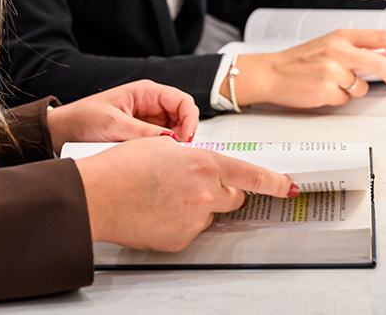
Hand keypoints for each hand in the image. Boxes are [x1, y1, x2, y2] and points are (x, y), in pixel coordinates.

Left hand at [47, 80, 198, 152]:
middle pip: (182, 115)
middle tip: (179, 151)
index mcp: (145, 92)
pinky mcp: (142, 133)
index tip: (188, 138)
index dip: (190, 118)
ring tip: (168, 155)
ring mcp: (147, 119)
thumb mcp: (114, 125)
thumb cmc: (83, 119)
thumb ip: (144, 132)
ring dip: (175, 142)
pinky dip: (165, 148)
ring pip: (175, 129)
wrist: (62, 131)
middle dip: (185, 133)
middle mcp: (150, 103)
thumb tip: (172, 139)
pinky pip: (162, 139)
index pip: (182, 101)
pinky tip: (159, 157)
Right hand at [75, 138, 297, 251]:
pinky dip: (180, 220)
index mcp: (204, 164)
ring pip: (210, 213)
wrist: (96, 196)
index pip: (252, 175)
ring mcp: (193, 219)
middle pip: (234, 196)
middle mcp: (205, 193)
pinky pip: (191, 228)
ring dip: (199, 205)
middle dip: (224, 189)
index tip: (289, 186)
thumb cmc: (121, 166)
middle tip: (197, 182)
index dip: (275, 182)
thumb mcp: (162, 145)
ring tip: (165, 195)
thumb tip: (201, 165)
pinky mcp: (180, 239)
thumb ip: (191, 155)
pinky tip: (158, 210)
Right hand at [230, 29, 385, 108]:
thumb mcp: (329, 45)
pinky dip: (337, 99)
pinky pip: (344, 100)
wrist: (270, 72)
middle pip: (381, 62)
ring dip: (352, 90)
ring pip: (361, 87)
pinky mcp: (325, 89)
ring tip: (332, 84)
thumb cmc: (299, 61)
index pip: (382, 36)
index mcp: (341, 36)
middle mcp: (338, 50)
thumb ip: (357, 49)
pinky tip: (321, 91)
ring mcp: (332, 70)